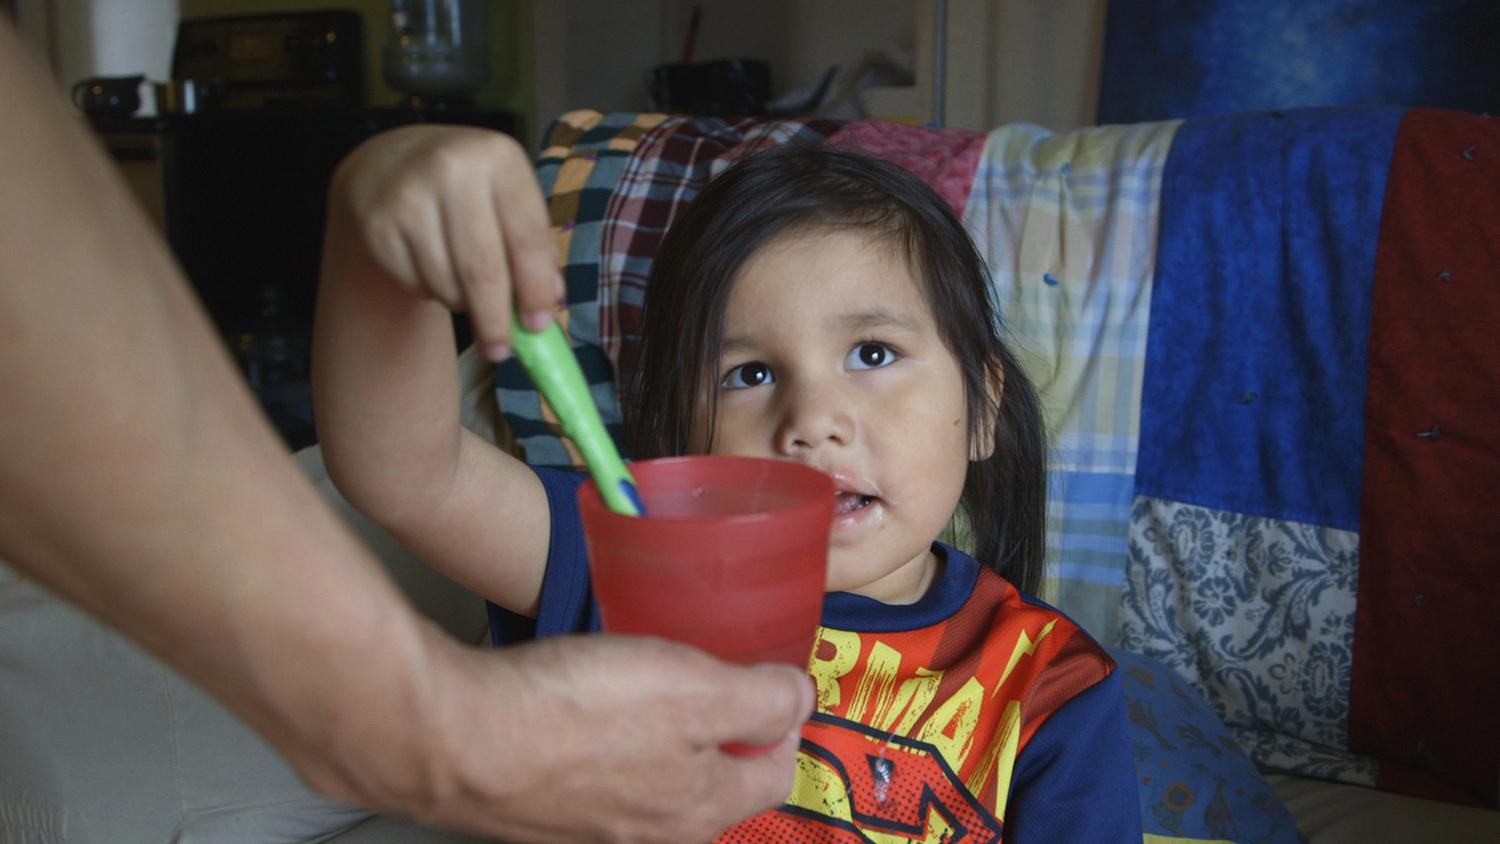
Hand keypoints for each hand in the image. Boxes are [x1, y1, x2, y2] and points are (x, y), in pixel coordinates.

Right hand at [293, 631, 814, 842]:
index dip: (783, 718)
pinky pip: (595, 771)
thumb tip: (802, 699)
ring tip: (641, 675)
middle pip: (714, 779)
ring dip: (658, 731)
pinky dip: (601, 737)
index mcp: (703, 810)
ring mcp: (592, 826)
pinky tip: (581, 699)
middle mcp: (652, 833)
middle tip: (705, 666)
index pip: (778, 772)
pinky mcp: (542, 808)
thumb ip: (761, 698)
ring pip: (652, 776)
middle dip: (720, 726)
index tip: (769, 674)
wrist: (453, 738)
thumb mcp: (696, 690)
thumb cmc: (577, 715)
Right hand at [327, 124, 562, 359]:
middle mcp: (452, 168)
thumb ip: (535, 248)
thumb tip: (549, 300)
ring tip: (465, 288)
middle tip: (502, 350)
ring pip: (447, 283)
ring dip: (462, 303)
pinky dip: (431, 291)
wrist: (390, 162)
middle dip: (496, 319)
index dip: (535, 288)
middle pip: (483, 270)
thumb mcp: (509, 199)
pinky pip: (415, 283)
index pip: (526, 237)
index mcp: (499, 156)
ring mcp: (409, 195)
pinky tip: (433, 268)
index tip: (539, 326)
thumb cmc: (469, 189)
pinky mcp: (378, 224)